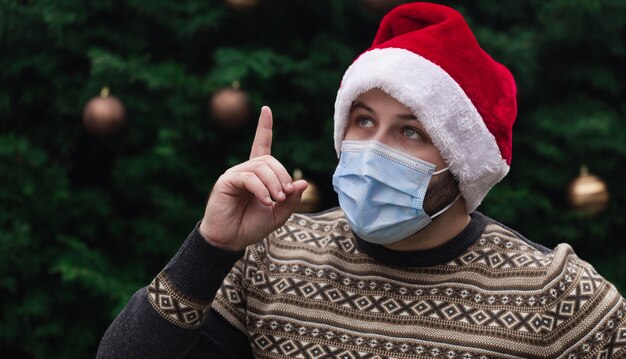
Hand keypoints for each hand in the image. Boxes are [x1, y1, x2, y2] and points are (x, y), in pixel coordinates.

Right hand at [199, 106, 307, 250]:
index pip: (261, 145)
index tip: (266, 110)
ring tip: (276, 200)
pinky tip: (266, 201)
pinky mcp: (226, 181)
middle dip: (282, 176)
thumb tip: (302, 182)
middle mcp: (246, 170)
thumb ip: (291, 199)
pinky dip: (261, 189)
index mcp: (258, 175)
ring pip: (260, 167)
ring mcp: (235, 174)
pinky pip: (248, 178)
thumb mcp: (278, 214)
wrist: (230, 240)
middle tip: (285, 195)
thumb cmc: (251, 226)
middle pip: (269, 160)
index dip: (264, 127)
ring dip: (274, 183)